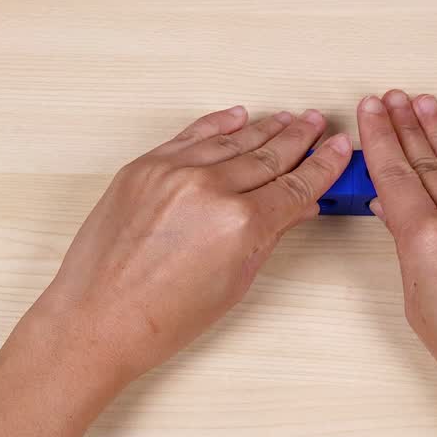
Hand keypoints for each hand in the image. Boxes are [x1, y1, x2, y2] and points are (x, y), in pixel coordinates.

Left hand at [34, 106, 351, 381]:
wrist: (96, 320)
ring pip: (232, 140)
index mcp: (240, 224)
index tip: (339, 150)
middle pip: (269, 155)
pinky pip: (191, 135)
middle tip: (320, 124)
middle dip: (299, 139)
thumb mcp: (233, 283)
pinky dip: (218, 124)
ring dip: (265, 128)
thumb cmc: (160, 318)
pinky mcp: (143, 167)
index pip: (296, 186)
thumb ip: (267, 236)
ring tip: (289, 119)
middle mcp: (209, 189)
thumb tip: (294, 208)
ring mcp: (172, 172)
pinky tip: (239, 117)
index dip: (323, 166)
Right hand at [359, 90, 436, 433]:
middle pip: (427, 160)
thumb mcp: (421, 308)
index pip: (395, 174)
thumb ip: (409, 253)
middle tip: (390, 96)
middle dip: (406, 125)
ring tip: (423, 104)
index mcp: (428, 240)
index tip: (369, 110)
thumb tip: (400, 217)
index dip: (379, 138)